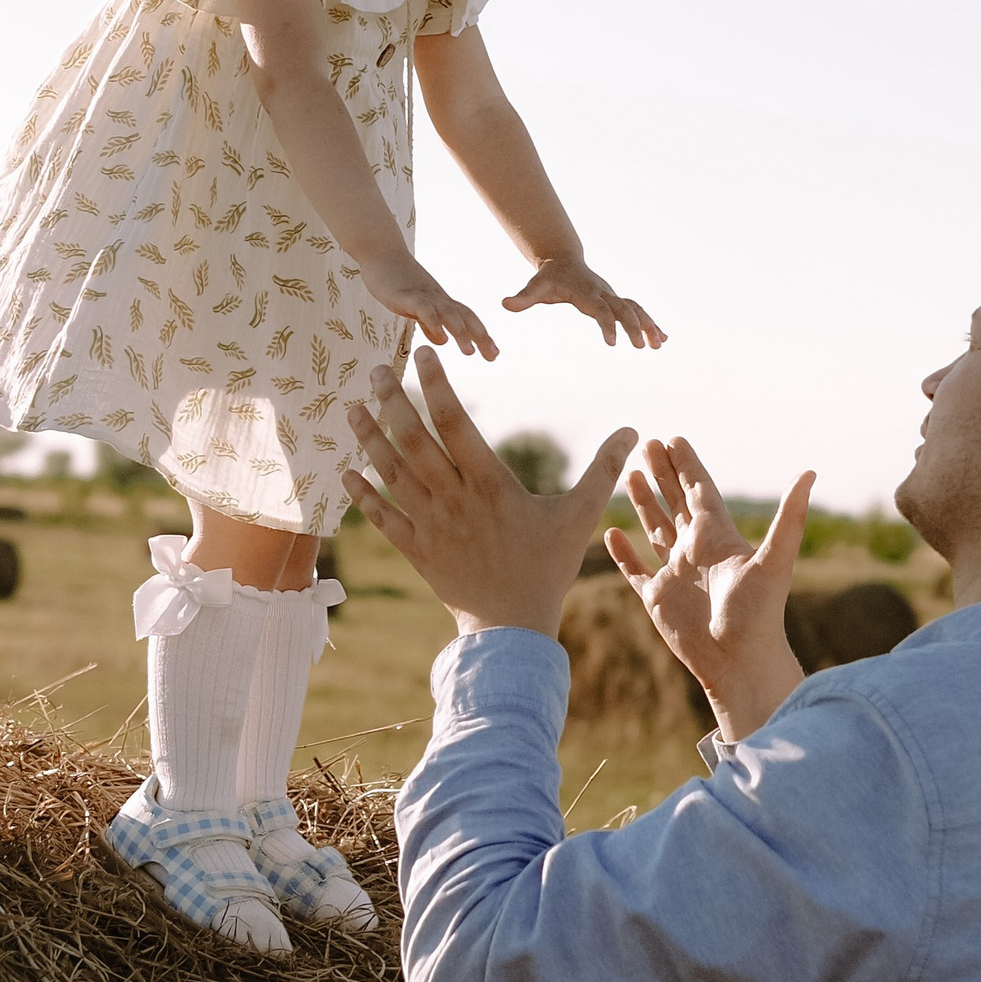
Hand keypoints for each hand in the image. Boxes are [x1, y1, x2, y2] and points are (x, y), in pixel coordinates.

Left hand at [346, 352, 635, 634]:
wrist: (513, 627)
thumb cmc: (548, 568)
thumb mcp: (579, 516)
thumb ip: (603, 469)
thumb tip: (634, 430)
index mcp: (490, 484)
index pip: (456, 423)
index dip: (438, 385)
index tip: (424, 353)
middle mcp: (454, 500)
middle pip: (414, 441)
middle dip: (392, 401)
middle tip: (375, 369)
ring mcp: (431, 526)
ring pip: (391, 474)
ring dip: (369, 439)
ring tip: (351, 407)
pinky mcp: (416, 551)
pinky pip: (382, 519)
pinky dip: (362, 495)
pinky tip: (345, 471)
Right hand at [359, 254, 498, 361]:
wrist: (381, 251)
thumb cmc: (397, 279)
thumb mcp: (415, 306)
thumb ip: (428, 323)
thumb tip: (441, 340)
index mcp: (441, 302)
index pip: (467, 318)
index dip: (482, 335)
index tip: (494, 355)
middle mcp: (437, 298)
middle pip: (464, 317)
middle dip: (480, 337)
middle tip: (493, 357)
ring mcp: (423, 295)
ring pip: (447, 313)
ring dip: (460, 332)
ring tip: (469, 352)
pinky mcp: (406, 294)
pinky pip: (423, 308)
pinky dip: (433, 322)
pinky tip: (440, 337)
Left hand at [500, 253, 666, 348]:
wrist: (563, 261)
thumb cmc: (549, 277)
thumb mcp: (535, 286)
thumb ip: (522, 298)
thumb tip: (504, 304)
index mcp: (587, 292)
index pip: (600, 309)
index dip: (607, 324)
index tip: (612, 343)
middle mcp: (603, 293)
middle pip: (623, 309)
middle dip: (633, 327)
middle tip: (640, 347)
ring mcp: (612, 295)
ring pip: (635, 309)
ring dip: (648, 325)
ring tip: (659, 344)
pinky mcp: (615, 300)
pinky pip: (636, 311)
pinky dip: (649, 324)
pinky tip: (661, 339)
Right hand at [607, 442, 814, 743]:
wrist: (740, 662)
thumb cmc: (759, 614)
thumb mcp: (774, 560)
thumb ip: (789, 517)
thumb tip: (810, 472)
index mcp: (719, 537)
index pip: (700, 490)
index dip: (687, 465)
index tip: (674, 439)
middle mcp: (696, 551)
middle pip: (676, 502)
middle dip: (662, 473)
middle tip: (646, 442)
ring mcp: (675, 573)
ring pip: (655, 529)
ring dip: (643, 503)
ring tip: (629, 475)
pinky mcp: (658, 598)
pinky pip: (635, 569)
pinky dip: (623, 551)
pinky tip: (611, 531)